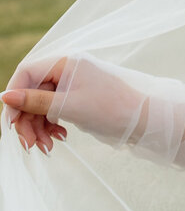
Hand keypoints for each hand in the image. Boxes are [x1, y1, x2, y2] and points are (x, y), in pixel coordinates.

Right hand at [2, 56, 140, 154]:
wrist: (144, 118)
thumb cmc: (110, 107)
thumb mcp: (68, 105)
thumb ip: (36, 101)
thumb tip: (5, 96)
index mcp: (64, 62)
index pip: (26, 73)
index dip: (15, 97)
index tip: (11, 124)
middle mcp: (66, 69)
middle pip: (32, 92)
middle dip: (27, 120)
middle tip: (29, 145)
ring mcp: (72, 84)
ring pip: (42, 104)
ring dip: (39, 127)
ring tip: (46, 147)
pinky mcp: (78, 98)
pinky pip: (55, 110)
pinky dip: (52, 125)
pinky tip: (59, 138)